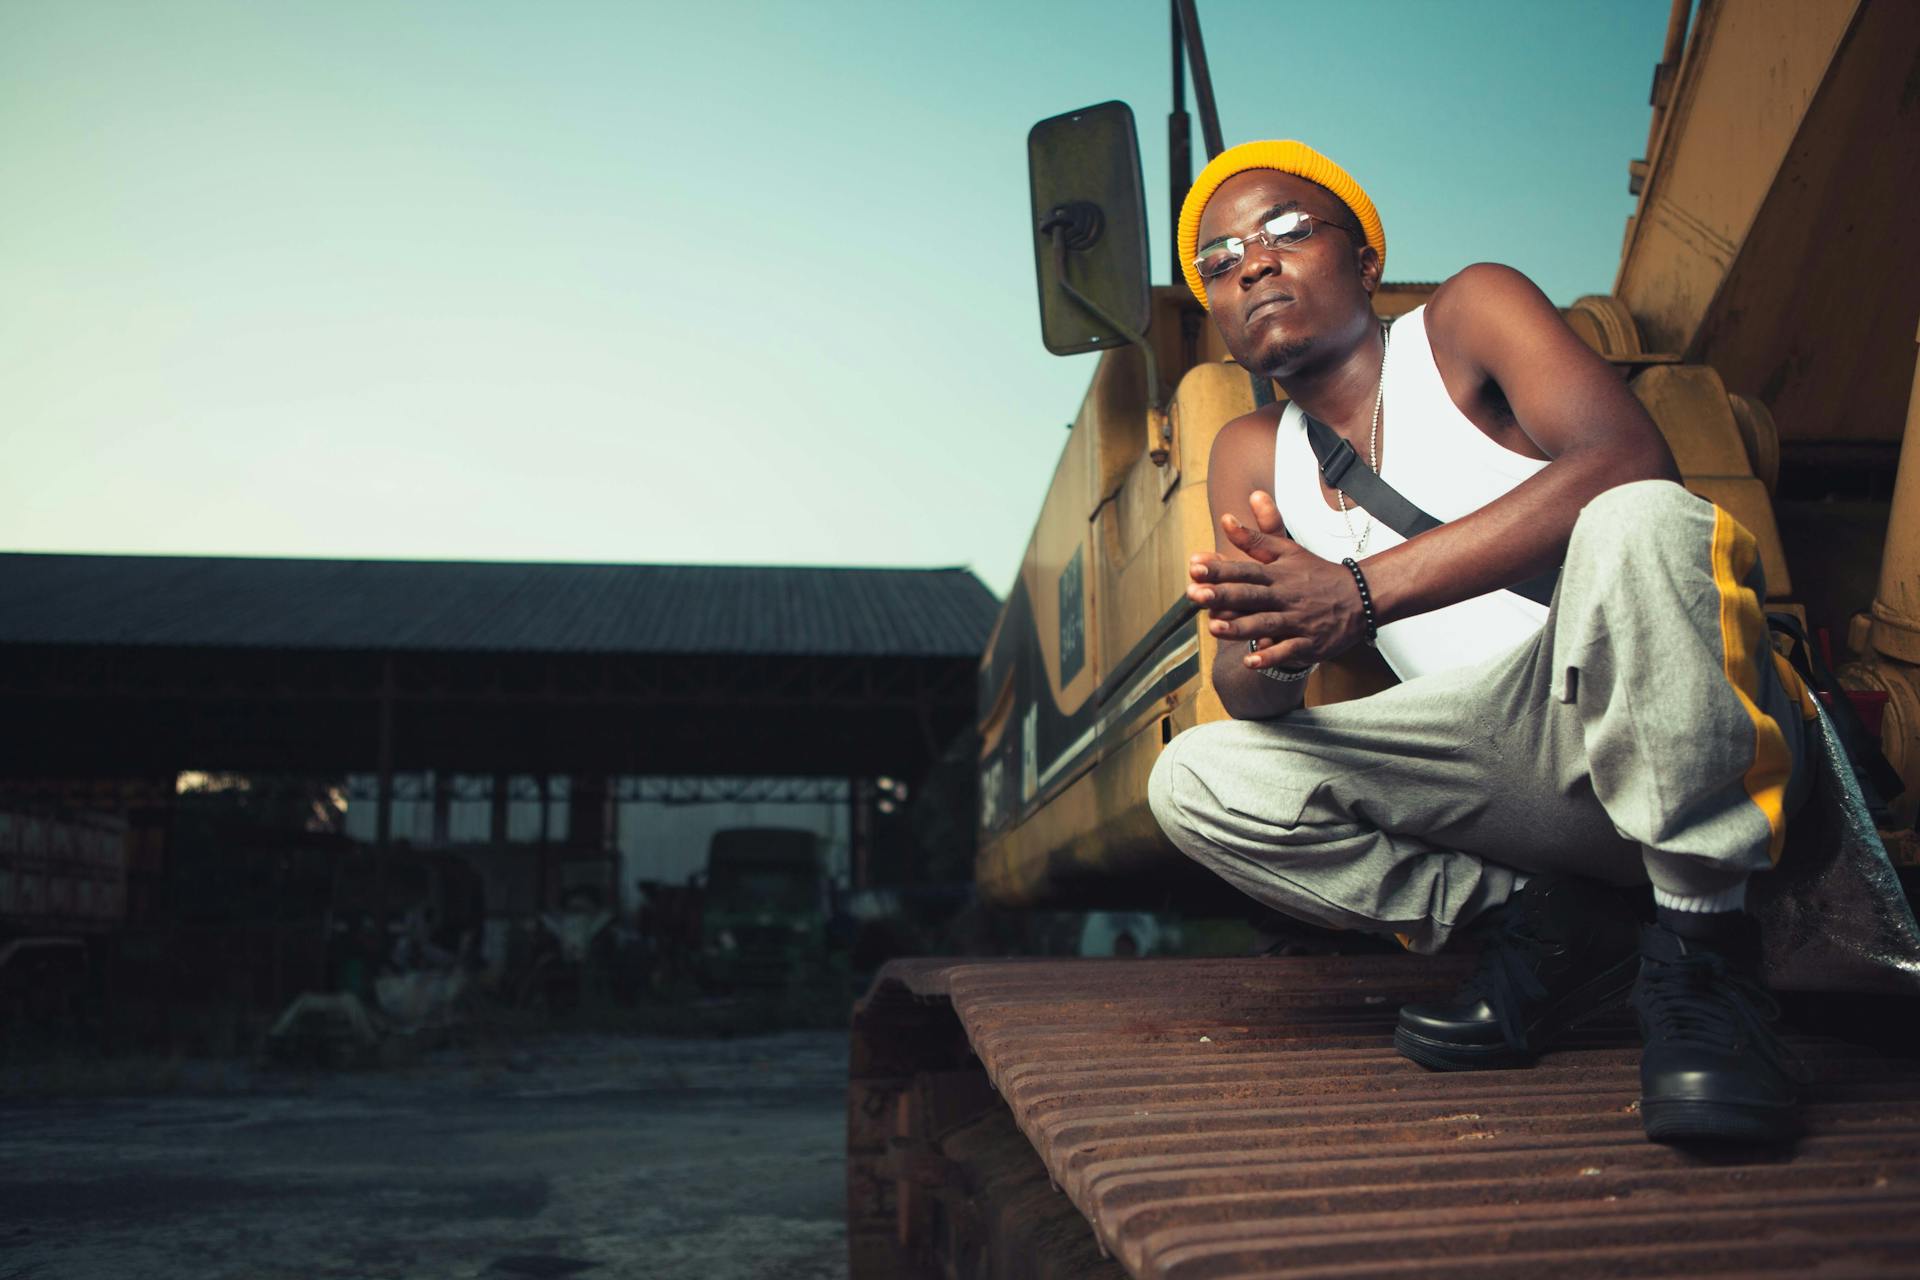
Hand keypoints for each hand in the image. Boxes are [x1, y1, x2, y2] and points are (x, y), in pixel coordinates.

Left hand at [1187, 493, 1366, 668]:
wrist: (1361, 597)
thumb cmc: (1317, 574)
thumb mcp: (1287, 551)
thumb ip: (1254, 538)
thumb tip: (1226, 519)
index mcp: (1278, 573)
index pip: (1245, 570)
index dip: (1219, 569)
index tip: (1193, 566)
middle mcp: (1286, 595)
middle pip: (1251, 595)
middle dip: (1222, 596)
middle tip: (1194, 594)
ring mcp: (1298, 620)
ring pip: (1266, 623)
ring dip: (1241, 627)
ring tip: (1214, 628)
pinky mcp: (1310, 642)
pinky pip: (1289, 650)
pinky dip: (1271, 656)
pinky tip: (1250, 662)